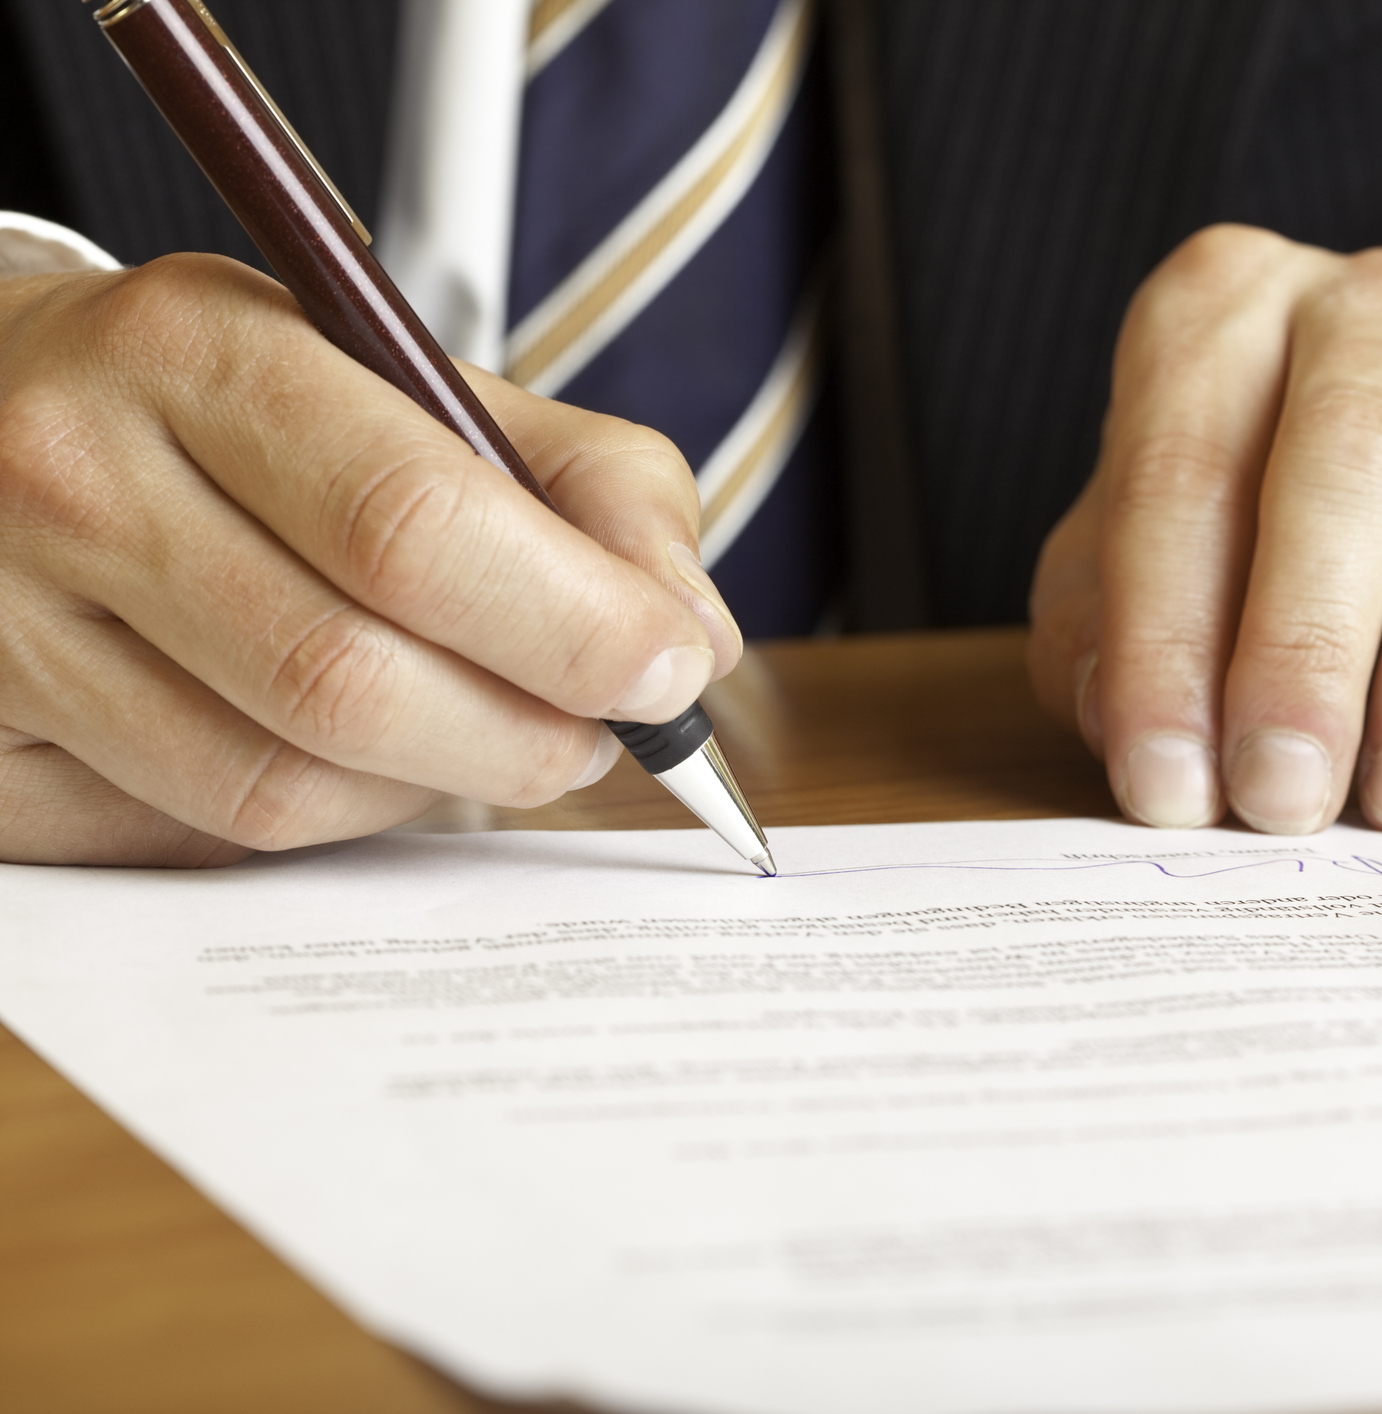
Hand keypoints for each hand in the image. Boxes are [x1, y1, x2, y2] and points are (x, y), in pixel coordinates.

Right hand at [0, 254, 739, 865]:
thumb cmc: (232, 402)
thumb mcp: (404, 375)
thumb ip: (580, 482)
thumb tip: (689, 635)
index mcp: (197, 351)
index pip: (414, 522)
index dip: (572, 624)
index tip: (667, 670)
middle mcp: (74, 481)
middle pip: (348, 681)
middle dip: (526, 733)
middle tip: (601, 730)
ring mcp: (6, 625)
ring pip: (281, 787)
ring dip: (436, 785)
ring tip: (489, 730)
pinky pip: (206, 837)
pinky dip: (332, 818)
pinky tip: (364, 755)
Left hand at [1028, 226, 1381, 834]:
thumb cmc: (1250, 530)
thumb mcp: (1134, 565)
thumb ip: (1103, 634)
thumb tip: (1129, 730)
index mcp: (1224, 310)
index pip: (1179, 467)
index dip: (1162, 638)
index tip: (1165, 778)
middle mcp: (1372, 313)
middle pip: (1347, 458)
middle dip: (1307, 648)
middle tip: (1282, 793)